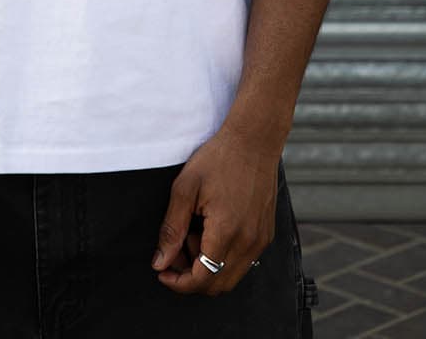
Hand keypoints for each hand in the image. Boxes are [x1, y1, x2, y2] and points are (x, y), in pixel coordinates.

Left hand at [151, 128, 278, 295]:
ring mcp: (260, 240)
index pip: (202, 280)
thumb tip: (160, 262)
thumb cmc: (219, 158)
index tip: (162, 271)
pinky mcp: (265, 234)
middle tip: (175, 251)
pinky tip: (211, 229)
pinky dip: (223, 257)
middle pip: (217, 285)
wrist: (254, 140)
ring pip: (231, 276)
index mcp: (226, 232)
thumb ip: (172, 229)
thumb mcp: (185, 188)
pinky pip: (243, 261)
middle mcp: (248, 243)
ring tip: (193, 233)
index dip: (178, 282)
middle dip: (191, 276)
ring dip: (207, 266)